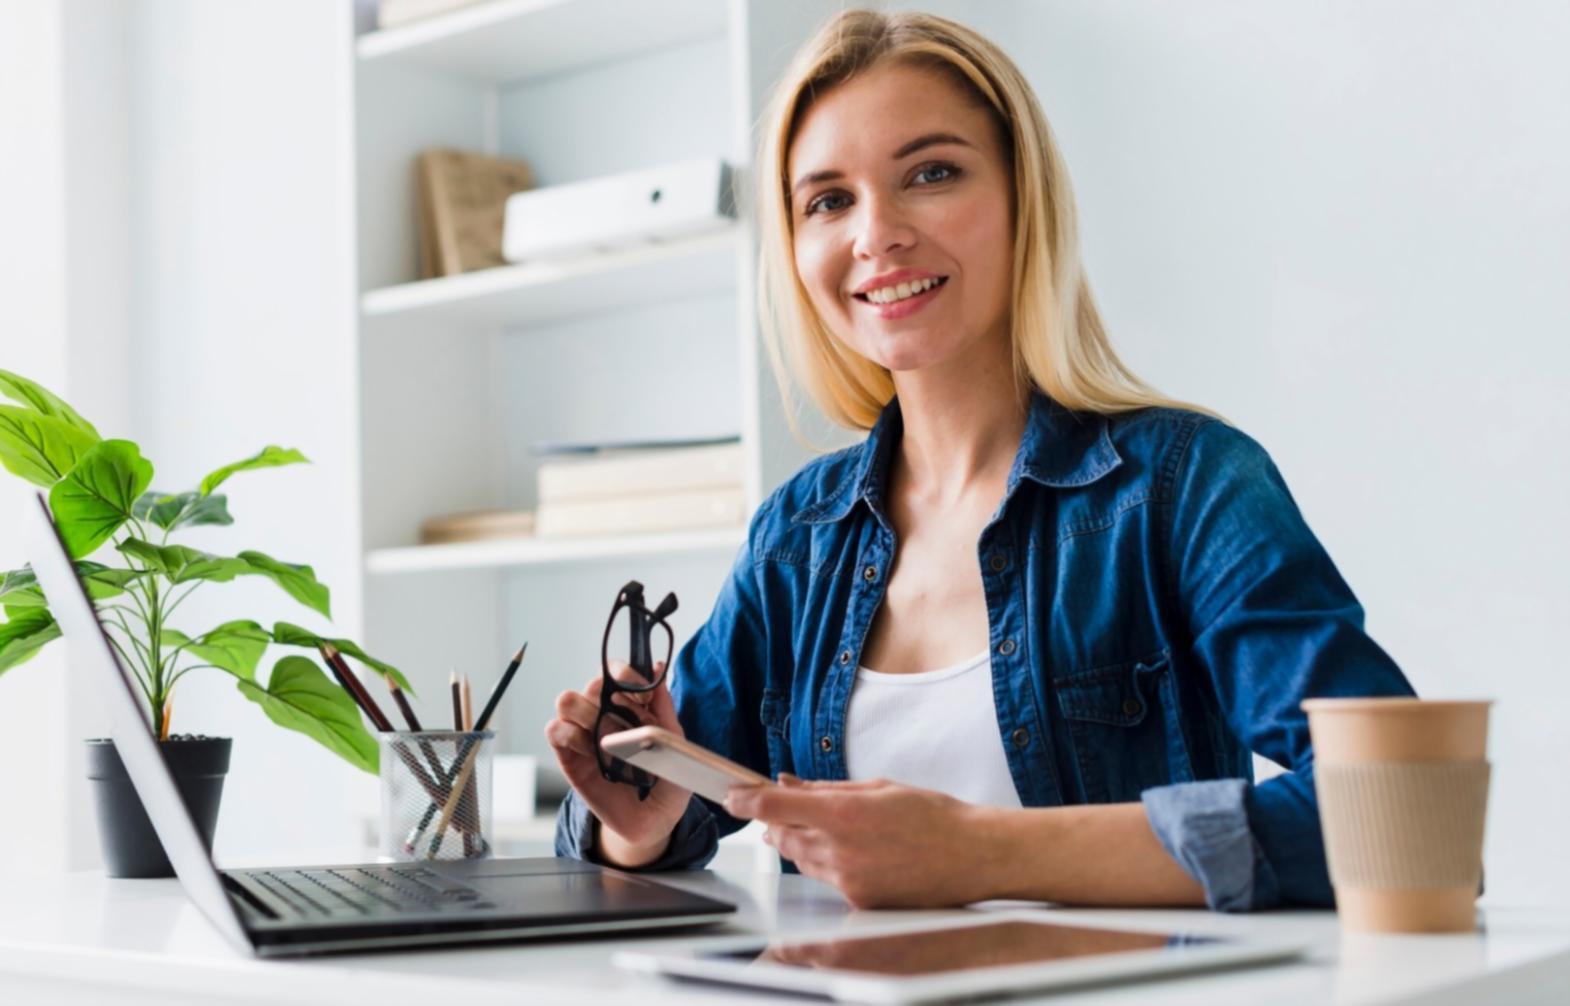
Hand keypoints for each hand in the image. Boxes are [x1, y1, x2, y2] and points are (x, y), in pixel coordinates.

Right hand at [543, 661, 691, 864]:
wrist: (652, 821)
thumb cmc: (667, 780)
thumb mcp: (674, 742)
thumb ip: (665, 706)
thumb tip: (658, 668)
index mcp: (631, 705)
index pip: (618, 671)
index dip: (626, 675)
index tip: (644, 697)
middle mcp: (605, 713)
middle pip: (592, 683)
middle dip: (607, 696)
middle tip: (625, 722)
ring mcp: (585, 733)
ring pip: (567, 701)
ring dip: (585, 713)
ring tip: (604, 739)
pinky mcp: (569, 756)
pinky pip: (555, 731)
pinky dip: (569, 734)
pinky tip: (589, 751)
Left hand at [724, 775, 1005, 908]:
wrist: (971, 856)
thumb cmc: (933, 817)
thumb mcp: (879, 787)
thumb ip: (828, 788)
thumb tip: (792, 783)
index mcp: (844, 812)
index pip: (776, 805)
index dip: (747, 799)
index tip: (732, 794)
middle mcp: (840, 849)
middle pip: (783, 836)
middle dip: (776, 822)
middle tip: (776, 810)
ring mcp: (848, 879)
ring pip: (802, 860)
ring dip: (800, 843)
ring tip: (820, 829)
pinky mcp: (858, 900)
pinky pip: (827, 880)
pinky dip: (829, 864)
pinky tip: (850, 852)